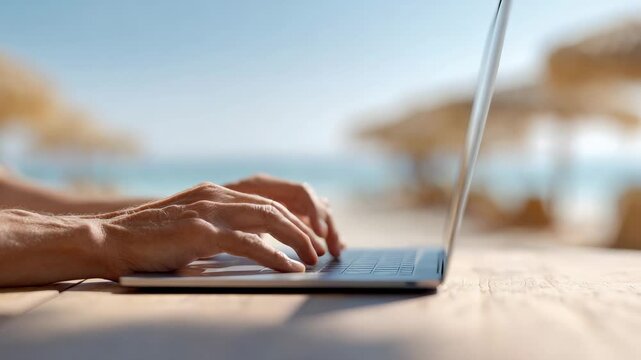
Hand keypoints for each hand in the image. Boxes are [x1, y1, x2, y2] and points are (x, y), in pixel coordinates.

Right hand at [99, 181, 334, 277]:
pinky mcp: (201, 232)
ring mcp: (209, 211)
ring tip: (313, 258)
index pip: (265, 201)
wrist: (110, 238)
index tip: (308, 237)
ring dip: (297, 239)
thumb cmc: (148, 239)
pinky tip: (290, 267)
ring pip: (268, 219)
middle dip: (302, 228)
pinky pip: (249, 243)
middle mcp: (216, 196)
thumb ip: (220, 230)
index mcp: (215, 193)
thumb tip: (254, 247)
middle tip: (319, 249)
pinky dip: (275, 256)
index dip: (292, 219)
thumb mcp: (190, 227)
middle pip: (273, 207)